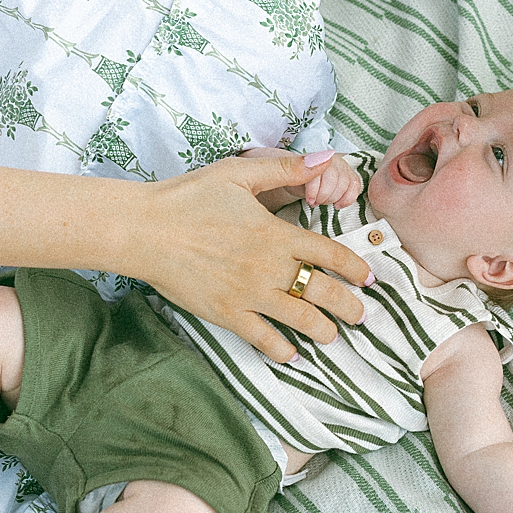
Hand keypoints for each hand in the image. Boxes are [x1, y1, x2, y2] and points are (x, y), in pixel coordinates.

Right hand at [125, 154, 373, 361]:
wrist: (144, 230)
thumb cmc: (188, 197)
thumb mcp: (239, 173)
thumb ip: (285, 168)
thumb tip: (325, 157)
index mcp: (276, 233)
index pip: (330, 253)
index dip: (355, 268)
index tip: (368, 278)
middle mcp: (268, 267)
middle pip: (324, 291)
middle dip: (350, 307)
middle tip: (362, 316)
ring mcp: (248, 293)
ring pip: (300, 319)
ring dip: (323, 331)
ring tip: (333, 336)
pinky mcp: (226, 313)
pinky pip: (262, 338)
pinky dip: (282, 350)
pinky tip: (292, 355)